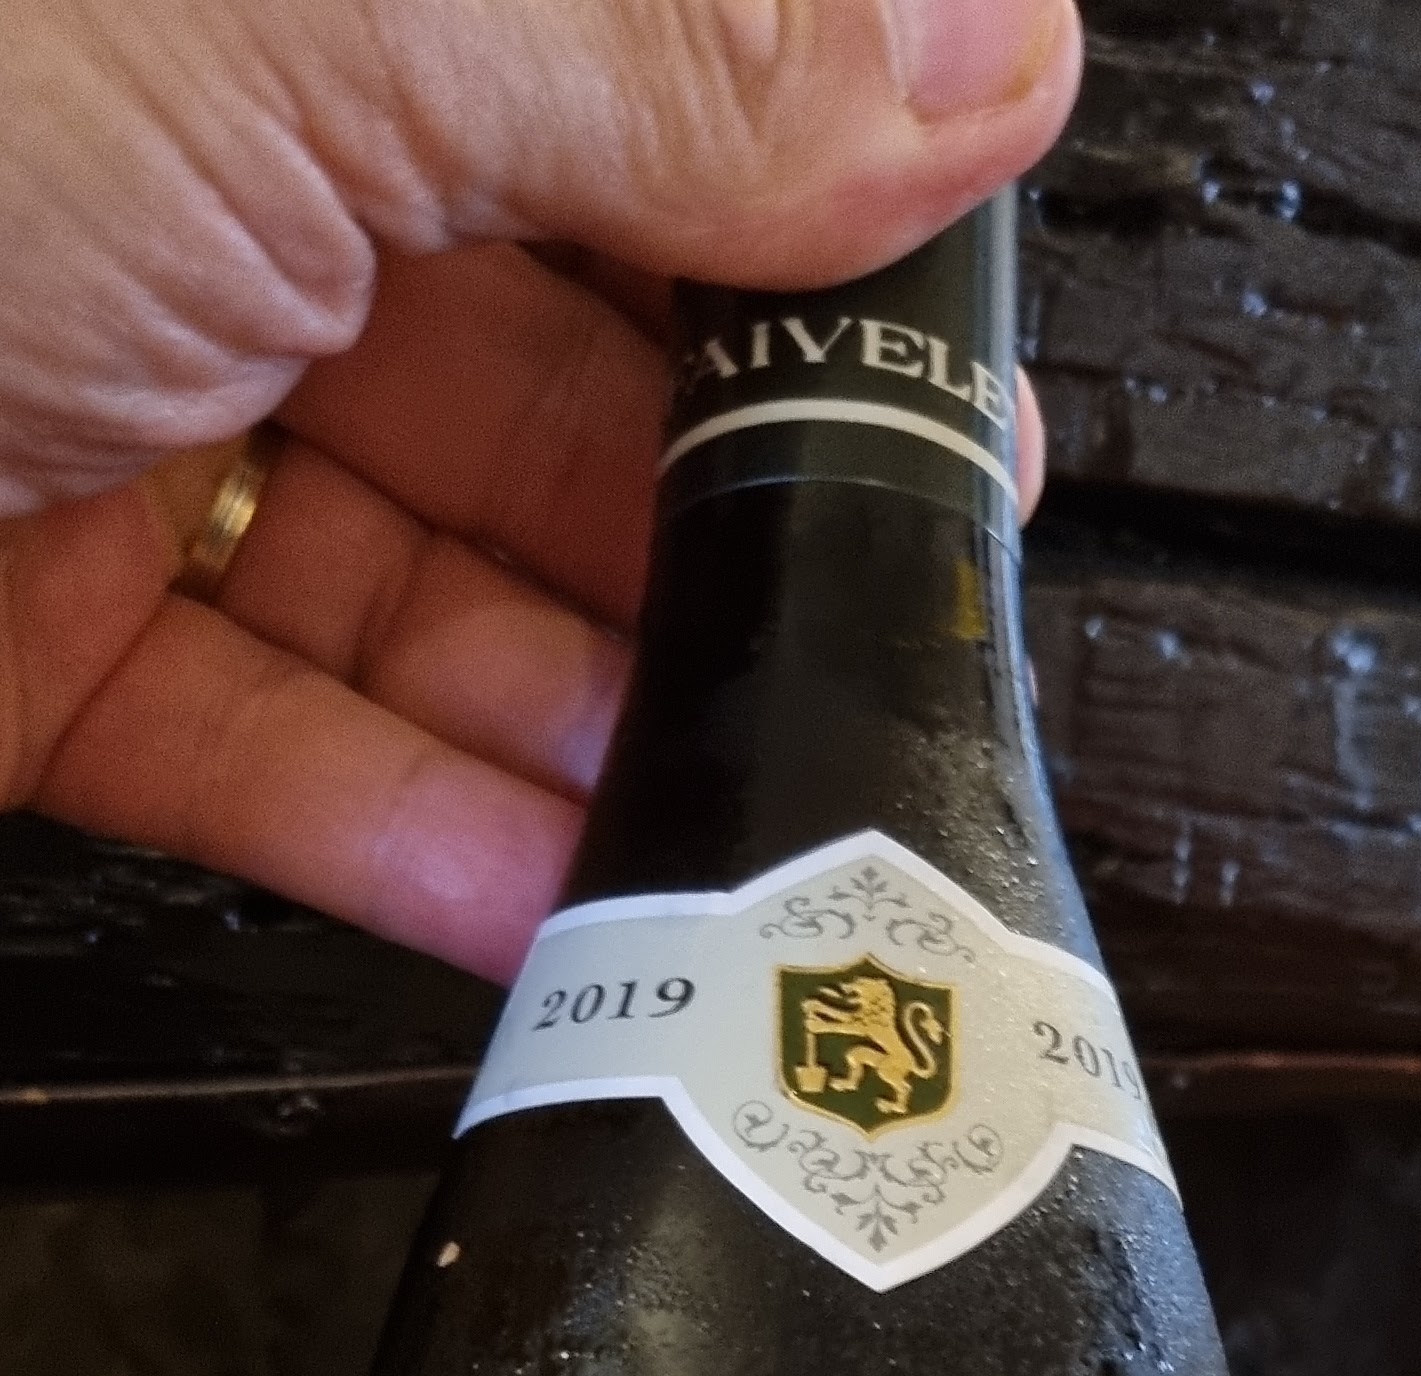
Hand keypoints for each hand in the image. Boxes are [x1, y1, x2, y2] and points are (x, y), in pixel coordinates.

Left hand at [0, 0, 1078, 977]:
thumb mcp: (319, 15)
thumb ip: (662, 36)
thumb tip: (978, 46)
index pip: (621, 71)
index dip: (803, 203)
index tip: (946, 349)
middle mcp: (207, 157)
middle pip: (544, 341)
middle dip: (723, 496)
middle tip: (893, 617)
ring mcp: (107, 400)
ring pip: (423, 568)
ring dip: (597, 702)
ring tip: (766, 805)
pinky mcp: (20, 628)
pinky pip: (267, 739)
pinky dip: (416, 832)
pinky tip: (561, 894)